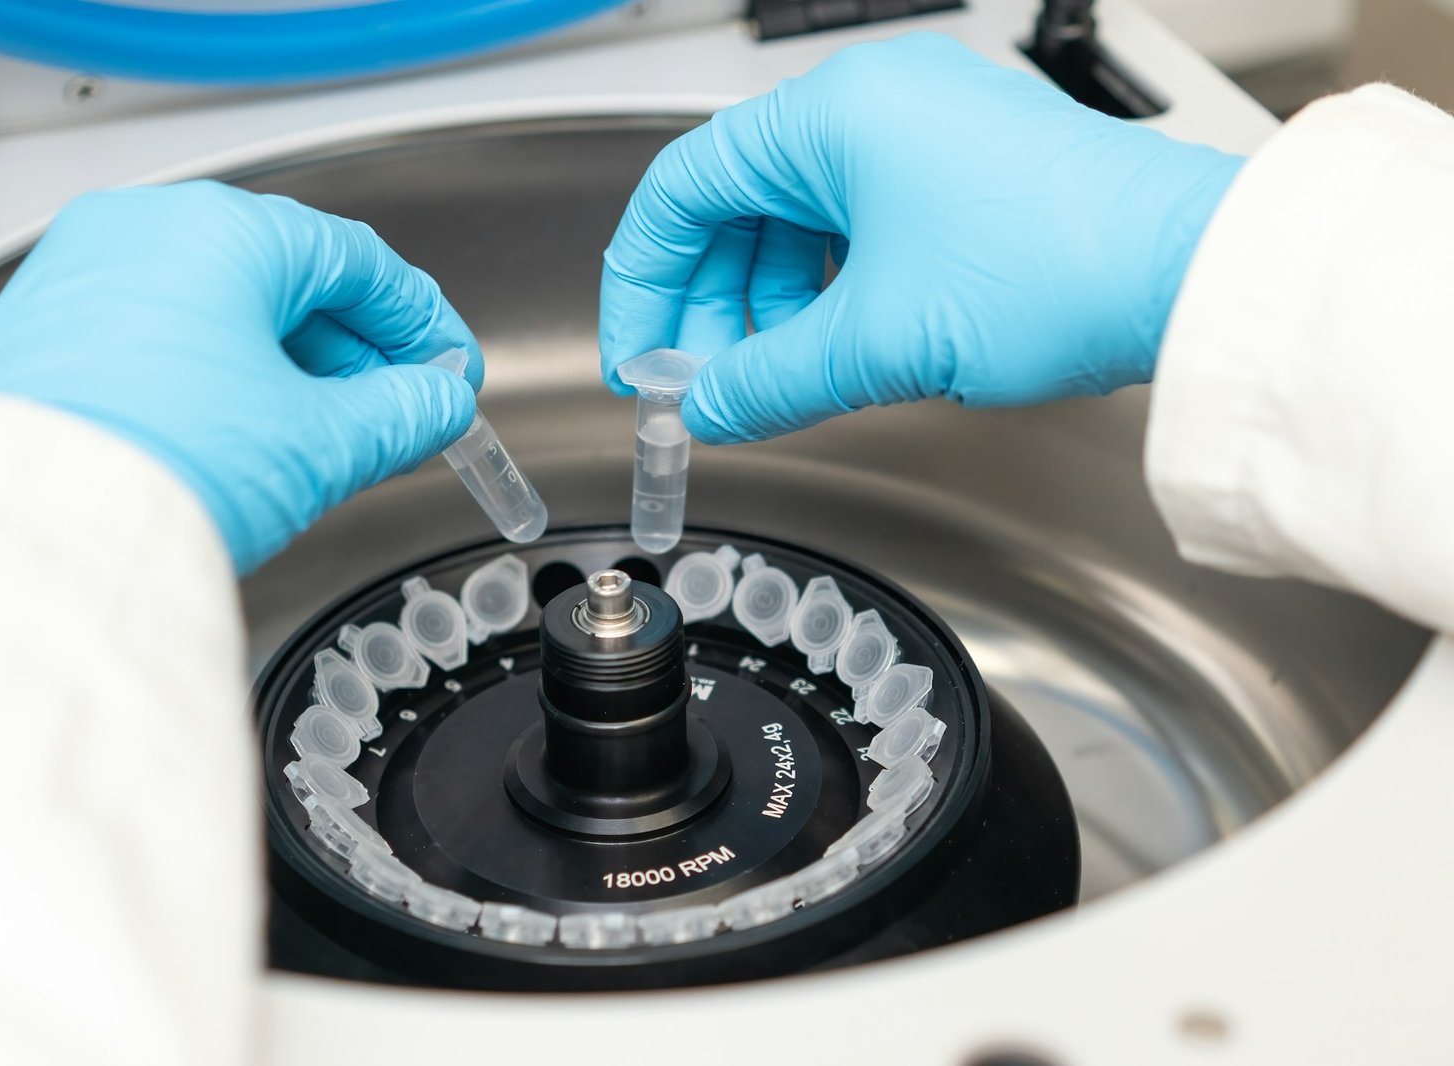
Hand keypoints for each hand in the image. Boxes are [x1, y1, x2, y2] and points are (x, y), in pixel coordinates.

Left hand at [0, 180, 480, 573]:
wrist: (18, 538)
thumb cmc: (151, 467)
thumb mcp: (318, 441)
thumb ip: (402, 414)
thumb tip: (438, 402)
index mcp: (222, 232)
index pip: (360, 262)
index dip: (422, 324)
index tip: (450, 371)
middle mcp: (146, 230)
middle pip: (290, 281)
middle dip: (357, 356)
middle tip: (399, 415)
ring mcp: (86, 273)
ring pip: (224, 307)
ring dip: (290, 371)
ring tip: (325, 438)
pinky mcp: (48, 326)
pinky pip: (163, 333)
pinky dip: (219, 377)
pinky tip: (246, 437)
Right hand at [599, 33, 1243, 442]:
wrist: (1190, 276)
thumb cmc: (1058, 268)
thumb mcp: (876, 341)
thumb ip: (765, 380)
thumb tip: (706, 405)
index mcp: (834, 113)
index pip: (683, 189)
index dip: (645, 281)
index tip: (640, 355)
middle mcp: (874, 107)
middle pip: (738, 208)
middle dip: (712, 307)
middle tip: (705, 386)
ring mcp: (922, 136)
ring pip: (798, 225)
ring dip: (770, 310)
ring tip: (772, 382)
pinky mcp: (961, 176)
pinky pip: (857, 232)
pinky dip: (828, 296)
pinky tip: (828, 352)